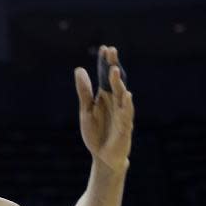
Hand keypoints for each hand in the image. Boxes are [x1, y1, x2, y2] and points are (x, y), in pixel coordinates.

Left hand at [74, 45, 134, 173]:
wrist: (103, 156)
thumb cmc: (96, 133)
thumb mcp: (86, 110)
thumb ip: (84, 91)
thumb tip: (79, 69)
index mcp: (104, 97)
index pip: (105, 76)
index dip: (104, 63)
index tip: (104, 48)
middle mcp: (115, 102)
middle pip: (115, 81)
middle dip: (113, 66)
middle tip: (111, 51)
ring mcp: (121, 113)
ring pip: (121, 95)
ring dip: (119, 82)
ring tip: (114, 70)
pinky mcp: (125, 127)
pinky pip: (126, 114)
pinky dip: (127, 104)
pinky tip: (127, 95)